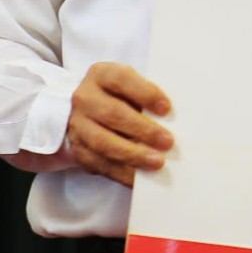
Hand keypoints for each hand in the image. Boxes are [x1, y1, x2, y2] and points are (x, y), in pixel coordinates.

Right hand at [66, 62, 172, 186]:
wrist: (85, 109)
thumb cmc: (119, 95)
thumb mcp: (129, 85)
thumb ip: (146, 96)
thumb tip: (174, 118)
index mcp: (101, 74)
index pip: (122, 80)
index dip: (145, 93)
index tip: (167, 108)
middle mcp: (85, 98)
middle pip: (113, 113)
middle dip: (143, 129)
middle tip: (168, 142)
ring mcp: (78, 125)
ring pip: (103, 142)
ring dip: (132, 155)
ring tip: (157, 162)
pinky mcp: (77, 149)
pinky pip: (98, 164)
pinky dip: (121, 173)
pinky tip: (139, 178)